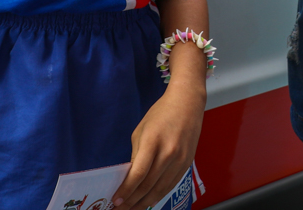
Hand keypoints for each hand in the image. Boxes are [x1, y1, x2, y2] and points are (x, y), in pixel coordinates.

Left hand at [112, 80, 204, 207]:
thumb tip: (130, 177)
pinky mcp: (187, 163)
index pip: (138, 174)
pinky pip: (171, 184)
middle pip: (148, 186)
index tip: (115, 200)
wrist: (188, 103)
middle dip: (132, 201)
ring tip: (132, 209)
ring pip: (160, 189)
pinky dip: (159, 195)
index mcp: (152, 142)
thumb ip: (136, 155)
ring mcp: (180, 159)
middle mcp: (168, 153)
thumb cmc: (161, 113)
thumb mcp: (141, 131)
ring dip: (144, 203)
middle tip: (120, 209)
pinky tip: (149, 201)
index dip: (126, 191)